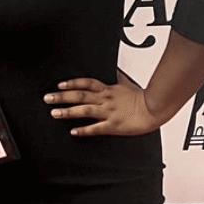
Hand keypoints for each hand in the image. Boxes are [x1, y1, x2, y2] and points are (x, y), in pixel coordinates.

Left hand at [44, 71, 160, 135]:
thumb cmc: (143, 97)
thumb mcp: (128, 84)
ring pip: (84, 110)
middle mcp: (106, 99)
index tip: (60, 84)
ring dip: (68, 111)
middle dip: (62, 97)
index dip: (72, 83)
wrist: (155, 108)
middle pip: (80, 95)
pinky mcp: (113, 126)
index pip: (86, 83)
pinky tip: (73, 131)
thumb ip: (118, 79)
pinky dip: (84, 130)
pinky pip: (96, 128)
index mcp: (108, 90)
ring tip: (54, 113)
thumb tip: (115, 71)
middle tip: (48, 98)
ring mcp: (109, 112)